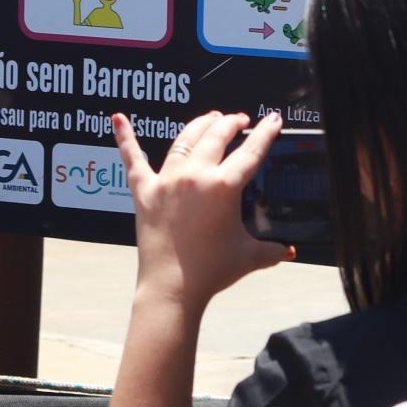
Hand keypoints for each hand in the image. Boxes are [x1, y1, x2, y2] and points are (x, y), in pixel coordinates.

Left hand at [113, 109, 288, 313]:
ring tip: (210, 119)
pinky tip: (117, 118)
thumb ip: (272, 250)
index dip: (266, 132)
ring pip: (185, 139)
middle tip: (240, 120)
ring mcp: (167, 180)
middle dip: (232, 123)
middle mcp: (195, 175)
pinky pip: (132, 158)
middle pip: (217, 135)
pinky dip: (125, 137)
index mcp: (224, 187)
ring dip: (200, 125)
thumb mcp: (249, 257)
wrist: (172, 287)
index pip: (251, 151)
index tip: (273, 119)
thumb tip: (289, 252)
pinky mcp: (144, 191)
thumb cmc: (211, 271)